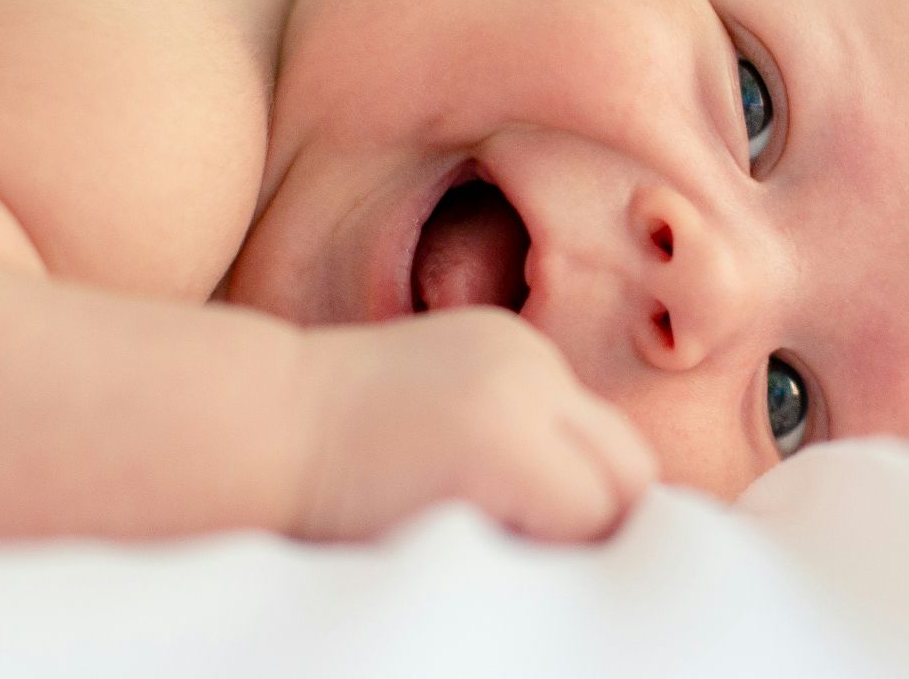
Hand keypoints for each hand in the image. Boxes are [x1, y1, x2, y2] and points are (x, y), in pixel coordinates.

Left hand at [291, 307, 657, 542]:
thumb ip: (534, 549)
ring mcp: (516, 344)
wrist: (279, 424)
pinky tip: (490, 455)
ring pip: (604, 429)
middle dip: (607, 515)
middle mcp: (522, 378)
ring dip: (581, 470)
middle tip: (551, 551)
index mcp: (502, 442)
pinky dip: (549, 432)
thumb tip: (597, 564)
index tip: (548, 578)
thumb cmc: (341, 517)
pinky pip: (564, 395)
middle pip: (630, 466)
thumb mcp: (448, 551)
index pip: (607, 518)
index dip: (586, 560)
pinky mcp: (504, 330)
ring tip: (514, 504)